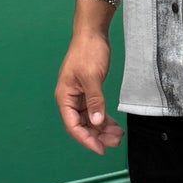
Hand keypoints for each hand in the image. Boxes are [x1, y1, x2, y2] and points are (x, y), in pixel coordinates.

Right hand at [55, 29, 123, 154]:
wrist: (92, 33)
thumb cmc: (88, 52)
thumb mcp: (92, 77)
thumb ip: (94, 100)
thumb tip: (96, 122)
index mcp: (64, 97)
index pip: (73, 125)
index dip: (86, 139)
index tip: (101, 149)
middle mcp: (69, 99)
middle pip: (82, 125)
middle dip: (97, 135)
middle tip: (115, 142)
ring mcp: (78, 96)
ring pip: (89, 120)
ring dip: (102, 129)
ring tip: (118, 135)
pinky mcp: (87, 92)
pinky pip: (94, 111)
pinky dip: (103, 119)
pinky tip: (114, 124)